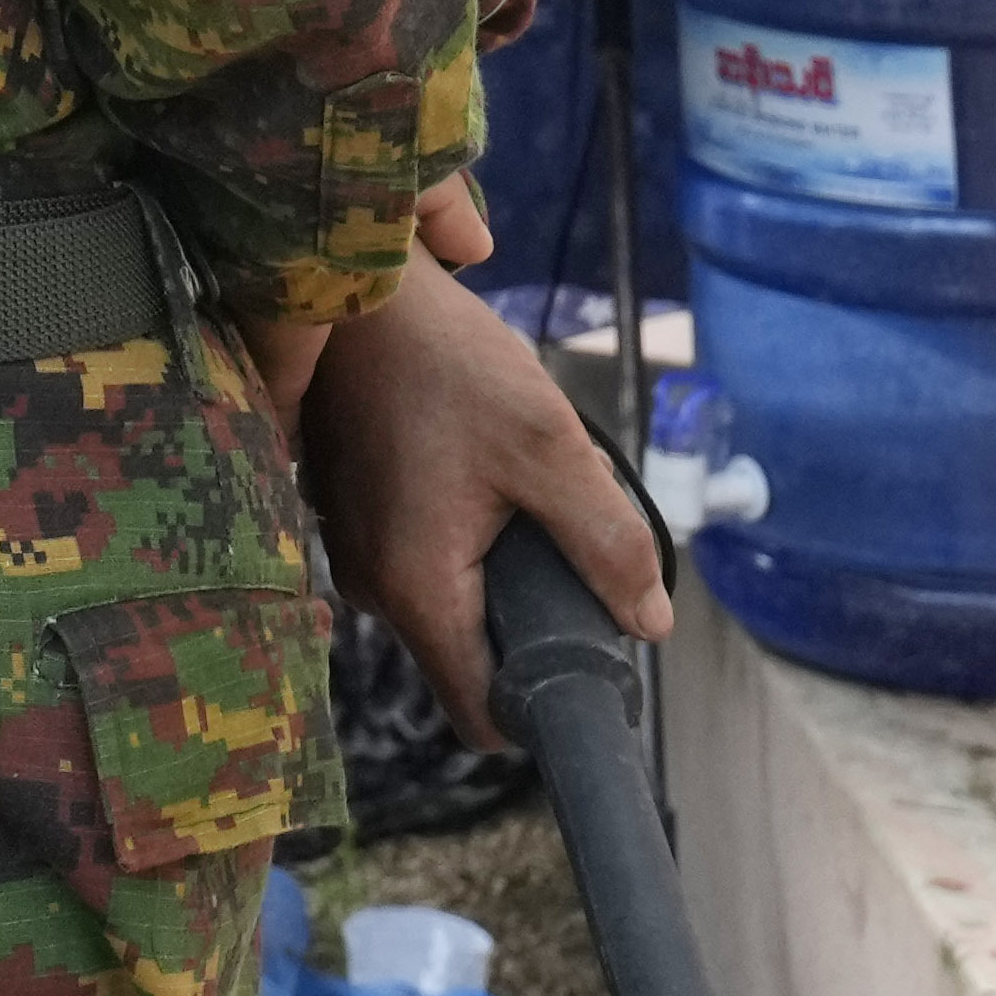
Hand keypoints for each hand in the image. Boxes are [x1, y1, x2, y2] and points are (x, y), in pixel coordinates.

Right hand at [277, 248, 669, 746]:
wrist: (350, 279)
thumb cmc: (445, 360)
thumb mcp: (550, 445)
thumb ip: (608, 543)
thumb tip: (651, 624)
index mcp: (419, 589)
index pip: (485, 716)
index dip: (548, 707)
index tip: (592, 653)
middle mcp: (371, 584)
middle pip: (471, 656)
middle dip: (530, 614)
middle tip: (560, 532)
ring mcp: (350, 545)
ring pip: (448, 601)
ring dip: (494, 565)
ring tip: (517, 481)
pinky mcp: (344, 507)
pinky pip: (417, 555)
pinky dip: (458, 531)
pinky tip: (475, 459)